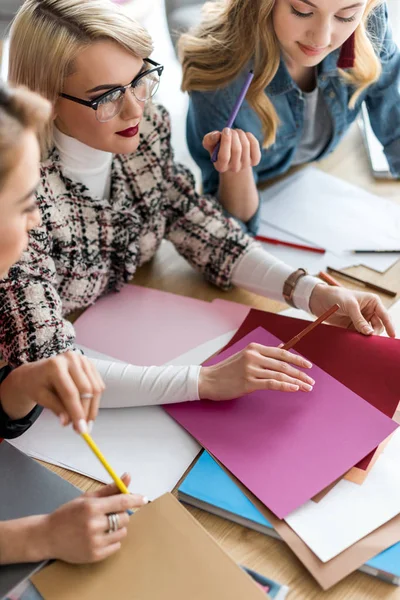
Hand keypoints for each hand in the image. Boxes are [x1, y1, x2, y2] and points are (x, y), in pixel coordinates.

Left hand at [0, 351, 104, 431]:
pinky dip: (95, 400)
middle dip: (87, 412)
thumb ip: (55, 408)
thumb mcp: (40, 397)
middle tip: (83, 429)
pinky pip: (99, 385)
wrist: (37, 372)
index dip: (77, 412)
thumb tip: (67, 422)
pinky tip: (87, 408)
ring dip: (93, 408)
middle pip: (86, 390)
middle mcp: (71, 359)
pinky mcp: (90, 364)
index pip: (70, 392)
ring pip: (96, 388)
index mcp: (55, 365)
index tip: (81, 429)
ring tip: (86, 422)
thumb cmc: (36, 384)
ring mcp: (83, 359)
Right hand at [44, 473, 146, 562]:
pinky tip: (100, 537)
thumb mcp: (87, 497)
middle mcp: (93, 524)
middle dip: (121, 515)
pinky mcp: (94, 555)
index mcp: (92, 507)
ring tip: (103, 526)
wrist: (48, 536)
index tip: (143, 499)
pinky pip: (116, 547)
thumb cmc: (68, 513)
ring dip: (117, 528)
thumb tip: (128, 477)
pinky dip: (112, 541)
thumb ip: (109, 489)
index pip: (121, 501)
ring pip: (122, 533)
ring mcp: (94, 542)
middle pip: (124, 518)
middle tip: (110, 514)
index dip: (135, 499)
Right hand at [198, 344, 313, 400]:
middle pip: (284, 364)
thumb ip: (263, 354)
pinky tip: (294, 389)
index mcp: (254, 348)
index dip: (298, 359)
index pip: (282, 352)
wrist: (209, 380)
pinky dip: (285, 386)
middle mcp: (254, 356)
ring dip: (296, 382)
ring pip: (280, 374)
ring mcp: (251, 369)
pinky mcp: (248, 382)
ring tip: (306, 388)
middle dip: (300, 373)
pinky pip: (271, 383)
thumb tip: (281, 349)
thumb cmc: (227, 370)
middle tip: (311, 381)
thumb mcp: (244, 356)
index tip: (309, 366)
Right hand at [203, 128, 260, 172]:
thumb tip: (217, 135)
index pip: (224, 156)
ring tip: (236, 132)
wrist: (231, 156)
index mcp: (221, 166)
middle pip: (237, 150)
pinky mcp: (255, 161)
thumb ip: (209, 139)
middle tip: (231, 130)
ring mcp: (246, 165)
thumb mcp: (210, 143)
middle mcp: (234, 169)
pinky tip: (245, 136)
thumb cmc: (218, 148)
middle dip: (234, 135)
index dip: (226, 141)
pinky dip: (250, 136)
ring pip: (246, 145)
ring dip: (240, 134)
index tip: (226, 130)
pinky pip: (255, 145)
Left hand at [309, 284, 395, 336]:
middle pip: (377, 326)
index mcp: (373, 302)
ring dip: (365, 337)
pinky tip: (355, 342)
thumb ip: (359, 320)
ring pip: (368, 332)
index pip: (384, 316)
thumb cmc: (336, 296)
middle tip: (369, 340)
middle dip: (374, 333)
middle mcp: (369, 311)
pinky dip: (357, 339)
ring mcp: (361, 320)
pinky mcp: (352, 326)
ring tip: (361, 341)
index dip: (390, 326)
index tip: (392, 336)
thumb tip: (369, 333)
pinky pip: (358, 335)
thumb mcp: (349, 306)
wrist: (319, 299)